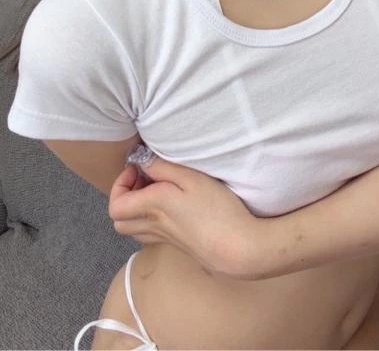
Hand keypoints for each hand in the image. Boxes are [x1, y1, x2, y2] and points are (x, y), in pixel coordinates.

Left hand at [108, 151, 260, 278]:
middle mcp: (152, 225)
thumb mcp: (192, 178)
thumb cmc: (216, 208)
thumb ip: (163, 168)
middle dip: (124, 197)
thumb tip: (142, 161)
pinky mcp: (175, 244)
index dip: (120, 184)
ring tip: (157, 192)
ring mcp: (163, 237)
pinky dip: (148, 220)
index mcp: (152, 206)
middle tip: (144, 180)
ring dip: (136, 209)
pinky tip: (170, 208)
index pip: (115, 205)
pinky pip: (148, 234)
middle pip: (118, 220)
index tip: (140, 169)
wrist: (235, 246)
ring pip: (132, 228)